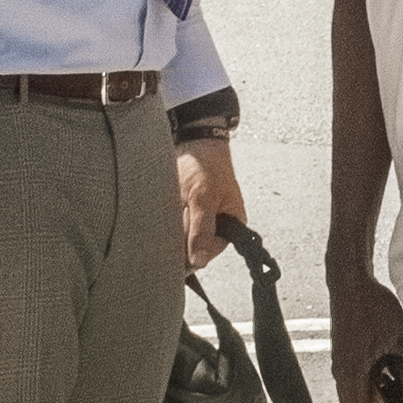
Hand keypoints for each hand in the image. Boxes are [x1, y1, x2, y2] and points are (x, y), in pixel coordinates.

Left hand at [174, 136, 245, 271]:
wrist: (194, 142)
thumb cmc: (206, 166)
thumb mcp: (203, 198)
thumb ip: (201, 230)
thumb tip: (199, 261)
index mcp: (232, 223)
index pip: (210, 250)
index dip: (193, 244)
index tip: (184, 225)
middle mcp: (218, 225)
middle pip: (195, 244)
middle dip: (182, 230)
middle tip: (183, 206)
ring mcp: (202, 219)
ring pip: (182, 236)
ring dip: (174, 222)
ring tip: (178, 201)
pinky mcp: (187, 213)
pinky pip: (175, 225)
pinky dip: (169, 217)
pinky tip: (172, 203)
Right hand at [326, 263, 402, 402]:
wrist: (349, 282)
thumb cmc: (371, 307)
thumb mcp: (398, 334)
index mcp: (353, 372)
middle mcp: (342, 370)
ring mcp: (339, 360)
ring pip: (350, 390)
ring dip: (366, 396)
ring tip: (388, 397)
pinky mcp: (341, 351)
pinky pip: (349, 376)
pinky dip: (362, 381)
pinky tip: (380, 374)